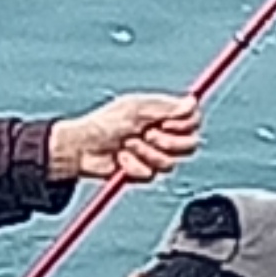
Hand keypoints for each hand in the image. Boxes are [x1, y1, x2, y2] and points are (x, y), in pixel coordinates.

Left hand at [49, 90, 201, 188]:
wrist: (82, 149)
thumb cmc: (104, 123)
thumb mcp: (135, 109)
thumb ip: (166, 107)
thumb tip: (193, 101)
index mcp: (162, 115)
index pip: (193, 121)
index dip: (184, 124)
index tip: (166, 121)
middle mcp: (162, 134)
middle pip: (190, 145)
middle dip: (167, 142)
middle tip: (146, 135)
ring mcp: (153, 154)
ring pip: (170, 163)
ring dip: (146, 154)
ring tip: (127, 146)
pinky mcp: (143, 172)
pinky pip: (150, 174)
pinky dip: (133, 166)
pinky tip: (120, 159)